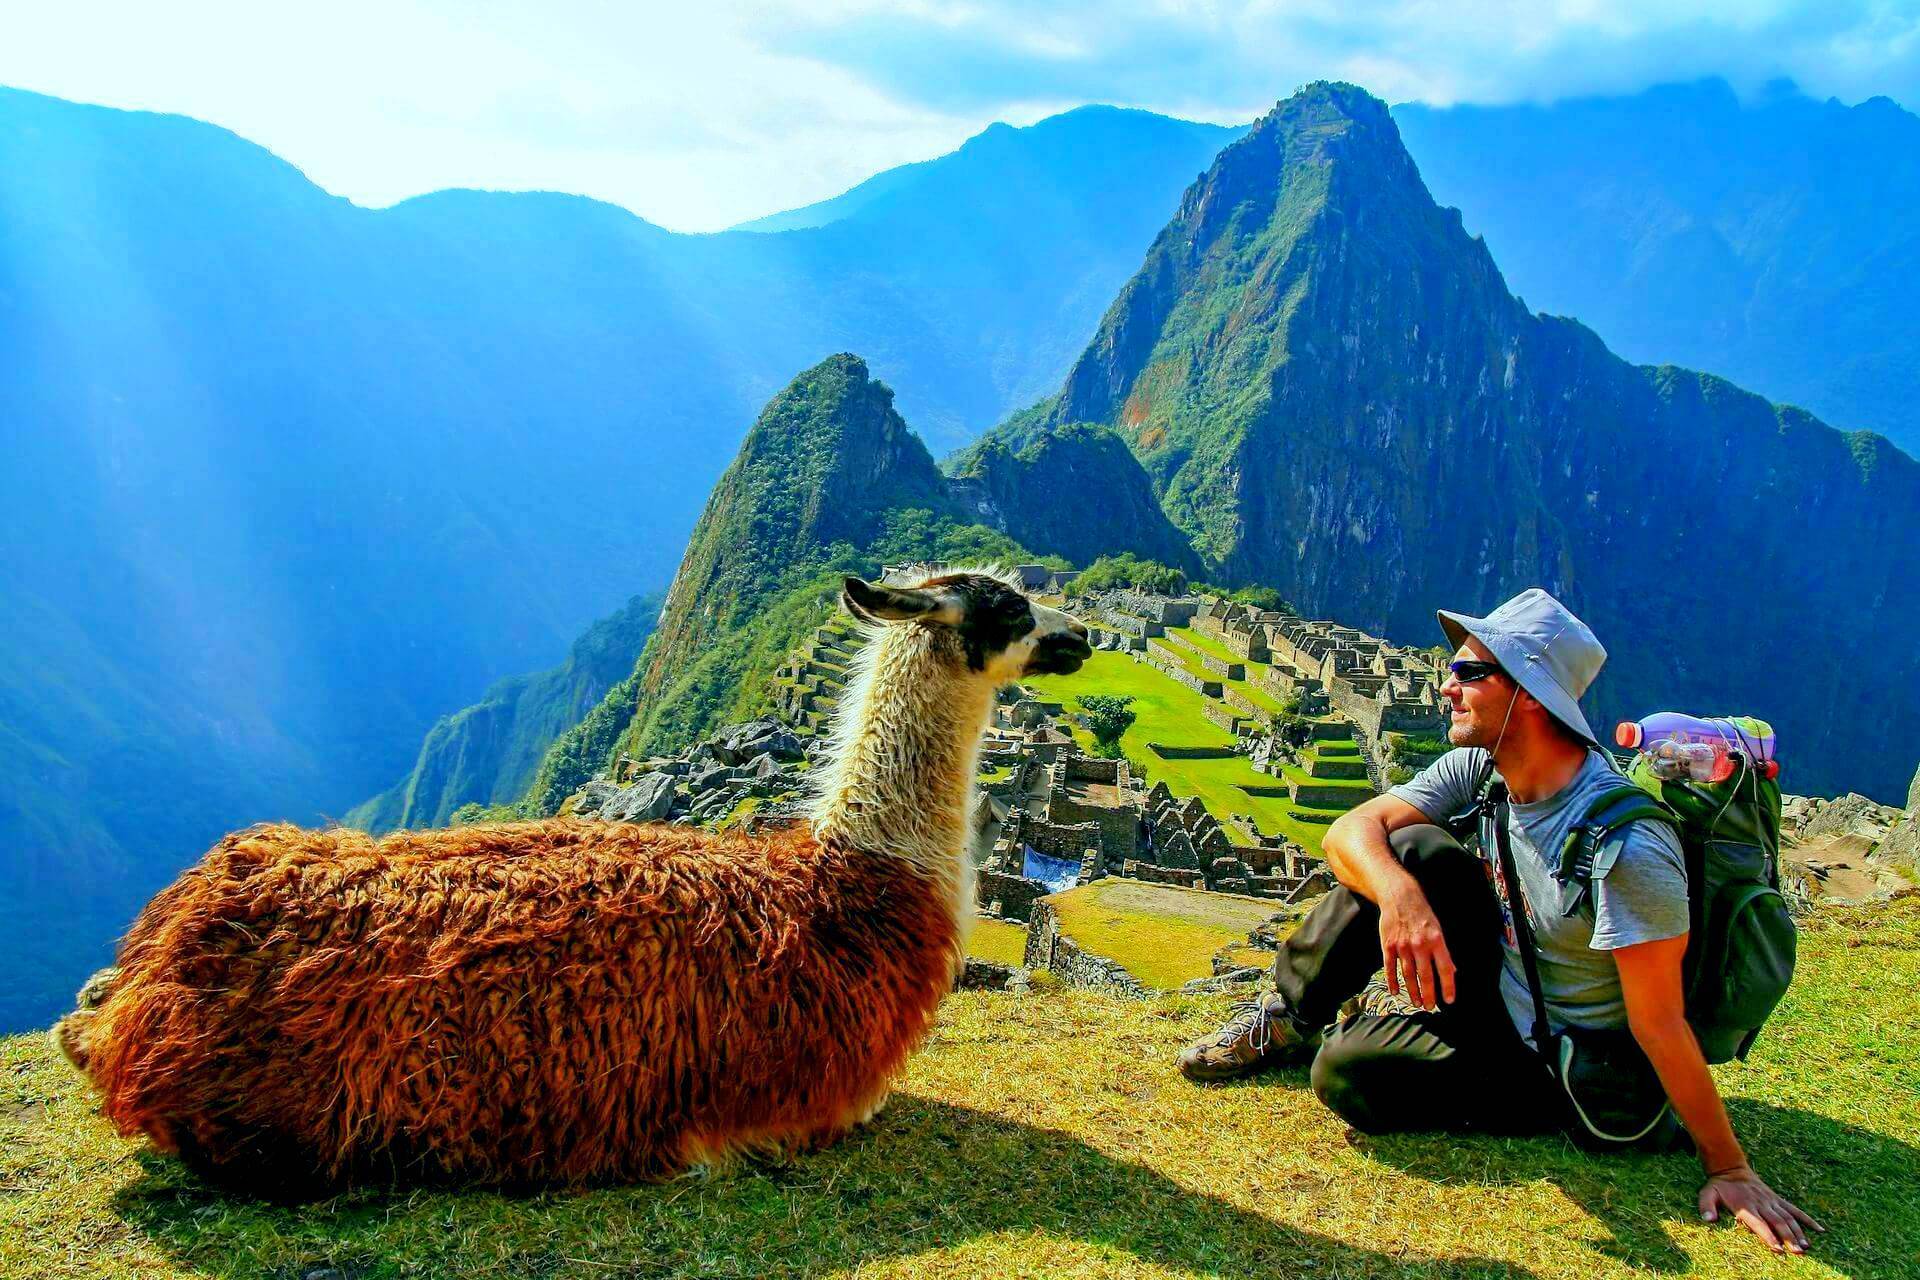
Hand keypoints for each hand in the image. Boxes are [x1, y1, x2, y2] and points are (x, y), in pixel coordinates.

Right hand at [1378, 882, 1454, 1009]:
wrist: (1399, 896)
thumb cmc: (1422, 913)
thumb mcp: (1438, 929)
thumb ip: (1444, 951)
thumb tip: (1452, 971)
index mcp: (1436, 941)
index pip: (1445, 969)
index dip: (1448, 986)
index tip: (1449, 1000)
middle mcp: (1420, 945)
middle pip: (1425, 976)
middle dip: (1429, 994)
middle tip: (1430, 1007)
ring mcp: (1402, 946)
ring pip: (1408, 975)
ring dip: (1412, 991)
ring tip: (1417, 1003)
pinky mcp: (1388, 945)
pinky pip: (1390, 967)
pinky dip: (1392, 981)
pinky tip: (1395, 991)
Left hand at [1699, 1165, 1823, 1253]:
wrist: (1730, 1168)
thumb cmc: (1718, 1186)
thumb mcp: (1707, 1194)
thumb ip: (1706, 1206)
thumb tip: (1708, 1220)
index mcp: (1745, 1206)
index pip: (1758, 1223)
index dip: (1768, 1236)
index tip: (1777, 1248)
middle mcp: (1761, 1204)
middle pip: (1777, 1222)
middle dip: (1788, 1237)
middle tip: (1798, 1252)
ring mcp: (1771, 1201)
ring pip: (1788, 1218)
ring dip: (1798, 1232)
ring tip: (1806, 1246)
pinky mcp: (1777, 1199)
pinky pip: (1794, 1209)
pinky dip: (1808, 1219)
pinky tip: (1820, 1230)